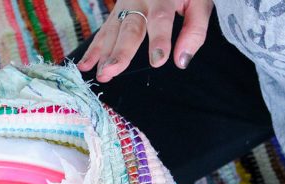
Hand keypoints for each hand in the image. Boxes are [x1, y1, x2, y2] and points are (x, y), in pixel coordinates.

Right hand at [77, 0, 212, 82]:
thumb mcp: (198, 3)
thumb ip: (194, 31)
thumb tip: (181, 60)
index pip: (160, 19)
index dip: (158, 39)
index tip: (158, 61)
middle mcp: (141, 0)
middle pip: (131, 27)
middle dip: (121, 51)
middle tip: (113, 71)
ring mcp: (125, 5)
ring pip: (114, 31)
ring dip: (105, 54)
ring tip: (102, 74)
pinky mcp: (117, 11)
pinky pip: (104, 31)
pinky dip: (94, 49)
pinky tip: (86, 65)